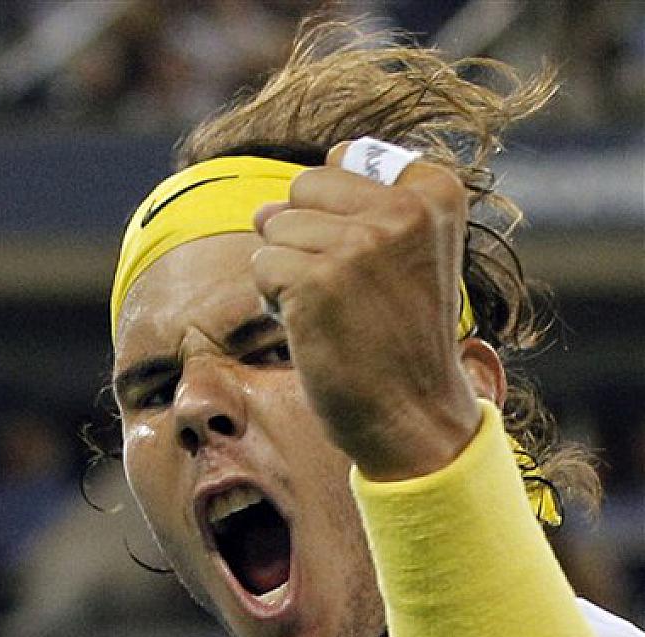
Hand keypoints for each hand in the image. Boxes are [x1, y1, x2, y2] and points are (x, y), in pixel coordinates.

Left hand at [252, 142, 479, 480]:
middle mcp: (403, 210)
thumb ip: (361, 207)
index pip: (343, 159)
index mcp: (435, 193)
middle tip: (345, 290)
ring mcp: (359, 244)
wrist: (414, 416)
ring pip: (276, 226)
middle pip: (303, 188)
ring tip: (332, 312)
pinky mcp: (316, 280)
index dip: (339, 212)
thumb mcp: (412, 255)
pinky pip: (262, 264)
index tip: (374, 262)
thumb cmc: (401, 337)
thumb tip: (261, 206)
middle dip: (306, 235)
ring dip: (288, 271)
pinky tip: (311, 328)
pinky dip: (274, 300)